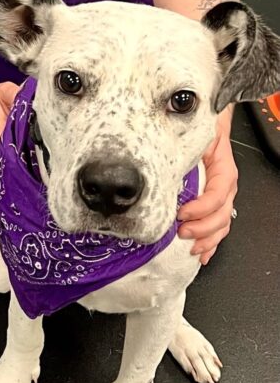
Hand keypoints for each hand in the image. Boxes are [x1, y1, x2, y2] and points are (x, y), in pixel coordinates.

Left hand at [177, 119, 237, 264]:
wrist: (210, 129)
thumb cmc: (201, 134)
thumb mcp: (195, 141)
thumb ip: (183, 154)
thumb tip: (156, 167)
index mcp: (223, 171)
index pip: (217, 194)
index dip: (200, 208)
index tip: (181, 214)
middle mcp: (226, 186)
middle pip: (221, 215)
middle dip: (202, 228)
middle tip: (182, 233)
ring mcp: (224, 197)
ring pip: (222, 224)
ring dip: (207, 239)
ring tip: (191, 247)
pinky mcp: (217, 204)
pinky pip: (219, 227)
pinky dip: (211, 242)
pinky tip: (202, 253)